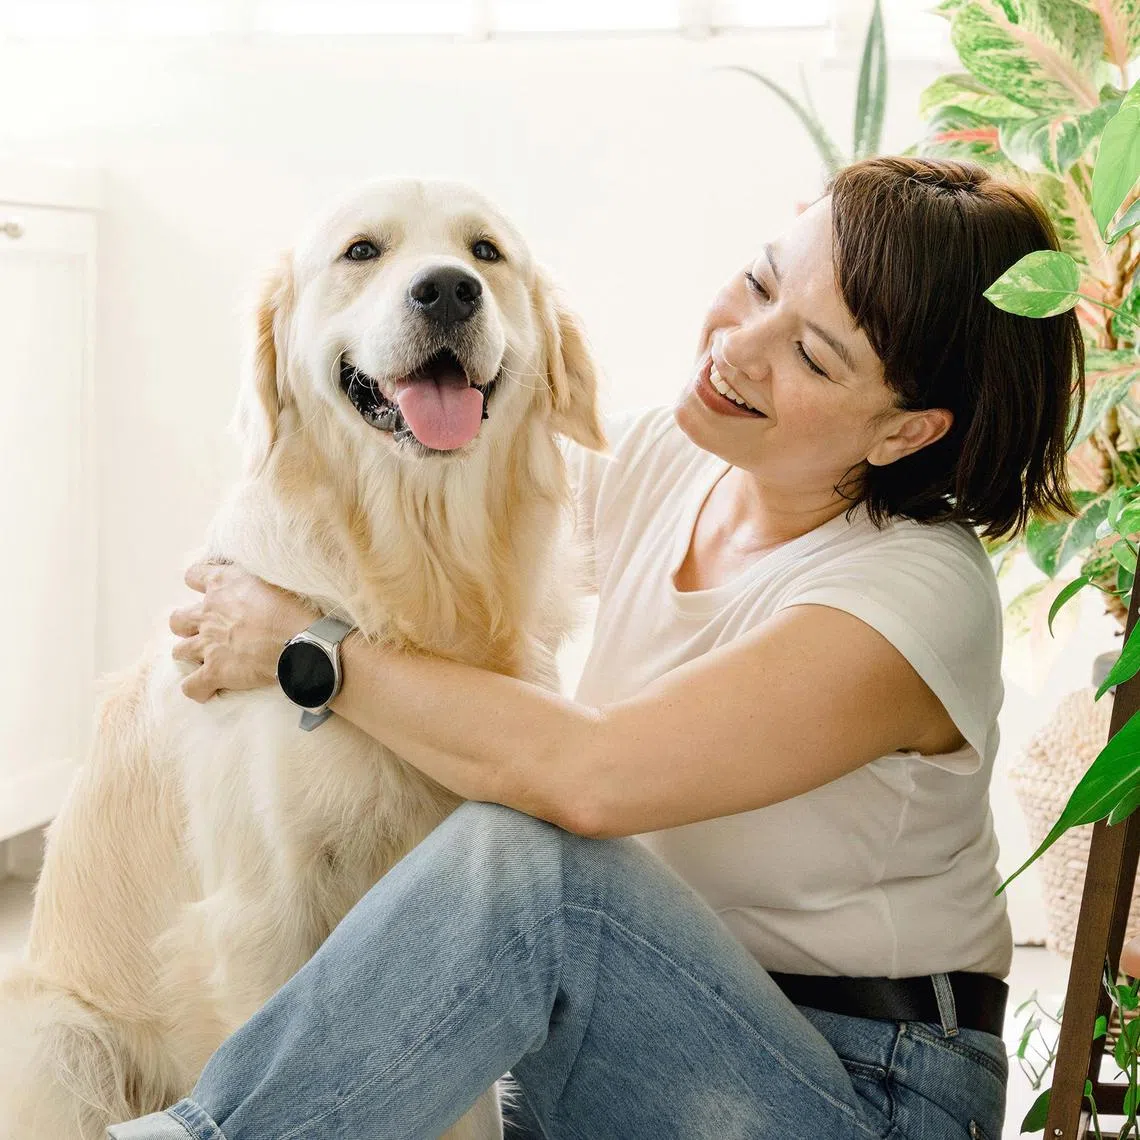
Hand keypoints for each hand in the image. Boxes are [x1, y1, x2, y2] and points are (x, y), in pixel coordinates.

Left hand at [170, 560, 319, 702]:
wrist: (301, 640)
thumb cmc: (294, 610)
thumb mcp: (273, 580)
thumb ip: (253, 582)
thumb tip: (255, 585)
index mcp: (223, 584)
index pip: (194, 576)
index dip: (199, 583)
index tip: (210, 591)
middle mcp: (208, 613)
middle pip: (178, 620)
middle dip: (187, 627)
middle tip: (206, 632)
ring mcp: (208, 644)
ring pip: (179, 651)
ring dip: (191, 656)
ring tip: (207, 661)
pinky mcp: (214, 671)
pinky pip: (191, 686)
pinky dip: (197, 689)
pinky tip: (209, 689)